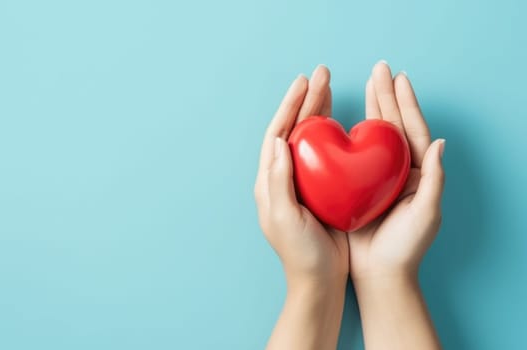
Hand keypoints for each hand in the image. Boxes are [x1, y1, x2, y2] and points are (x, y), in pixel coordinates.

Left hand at [255, 65, 347, 349]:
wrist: (319, 280)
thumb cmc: (301, 253)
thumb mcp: (283, 218)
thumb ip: (278, 179)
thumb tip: (276, 139)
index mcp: (269, 181)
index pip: (277, 134)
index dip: (289, 107)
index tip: (304, 83)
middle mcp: (283, 177)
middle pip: (293, 129)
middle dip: (306, 101)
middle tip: (322, 74)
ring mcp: (302, 181)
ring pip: (309, 137)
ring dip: (317, 111)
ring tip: (328, 86)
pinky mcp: (321, 189)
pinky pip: (325, 153)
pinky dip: (330, 133)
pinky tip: (340, 121)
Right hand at [348, 61, 443, 349]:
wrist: (380, 274)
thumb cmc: (405, 248)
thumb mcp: (426, 215)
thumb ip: (434, 180)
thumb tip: (440, 143)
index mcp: (417, 174)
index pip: (412, 131)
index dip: (406, 104)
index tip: (399, 78)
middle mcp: (397, 171)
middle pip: (392, 126)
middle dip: (387, 96)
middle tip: (380, 69)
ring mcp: (376, 176)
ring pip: (374, 135)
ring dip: (372, 108)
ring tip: (368, 83)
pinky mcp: (356, 185)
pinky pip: (352, 153)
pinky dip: (348, 133)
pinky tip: (342, 118)